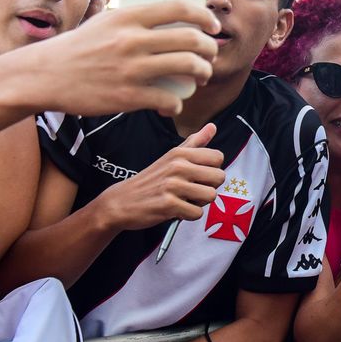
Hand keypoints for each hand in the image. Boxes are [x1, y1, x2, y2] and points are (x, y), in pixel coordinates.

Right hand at [34, 0, 218, 117]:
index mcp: (127, 16)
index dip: (204, 16)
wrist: (42, 76)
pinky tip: (172, 103)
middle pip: (191, 39)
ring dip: (202, 74)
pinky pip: (169, 99)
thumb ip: (132, 17)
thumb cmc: (75, 49)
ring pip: (188, 67)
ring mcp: (131, 69)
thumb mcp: (102, 21)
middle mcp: (132, 39)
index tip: (212, 25)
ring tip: (199, 78)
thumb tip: (162, 12)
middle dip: (210, 49)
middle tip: (210, 56)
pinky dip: (176, 103)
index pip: (179, 7)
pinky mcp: (127, 96)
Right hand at [97, 123, 225, 231]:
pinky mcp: (169, 205)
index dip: (212, 169)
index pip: (218, 157)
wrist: (121, 201)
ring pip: (211, 195)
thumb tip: (212, 126)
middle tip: (192, 190)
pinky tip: (177, 210)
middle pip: (219, 177)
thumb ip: (194, 143)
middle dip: (209, 186)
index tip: (198, 175)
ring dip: (200, 202)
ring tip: (184, 199)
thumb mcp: (171, 156)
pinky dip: (189, 215)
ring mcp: (173, 185)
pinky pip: (197, 213)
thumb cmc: (151, 179)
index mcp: (180, 153)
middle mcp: (178, 166)